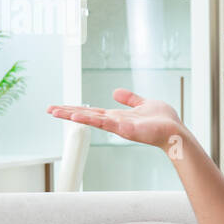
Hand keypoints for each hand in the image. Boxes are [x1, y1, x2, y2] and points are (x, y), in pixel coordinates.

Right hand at [46, 89, 184, 151]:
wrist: (175, 131)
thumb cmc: (163, 120)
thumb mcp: (143, 103)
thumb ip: (129, 99)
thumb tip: (114, 91)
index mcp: (117, 116)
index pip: (91, 111)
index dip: (74, 108)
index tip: (57, 107)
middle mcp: (115, 122)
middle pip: (87, 116)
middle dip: (67, 113)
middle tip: (48, 110)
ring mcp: (120, 127)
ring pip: (93, 120)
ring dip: (76, 116)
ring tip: (58, 113)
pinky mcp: (127, 130)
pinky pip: (108, 124)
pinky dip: (94, 121)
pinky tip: (81, 118)